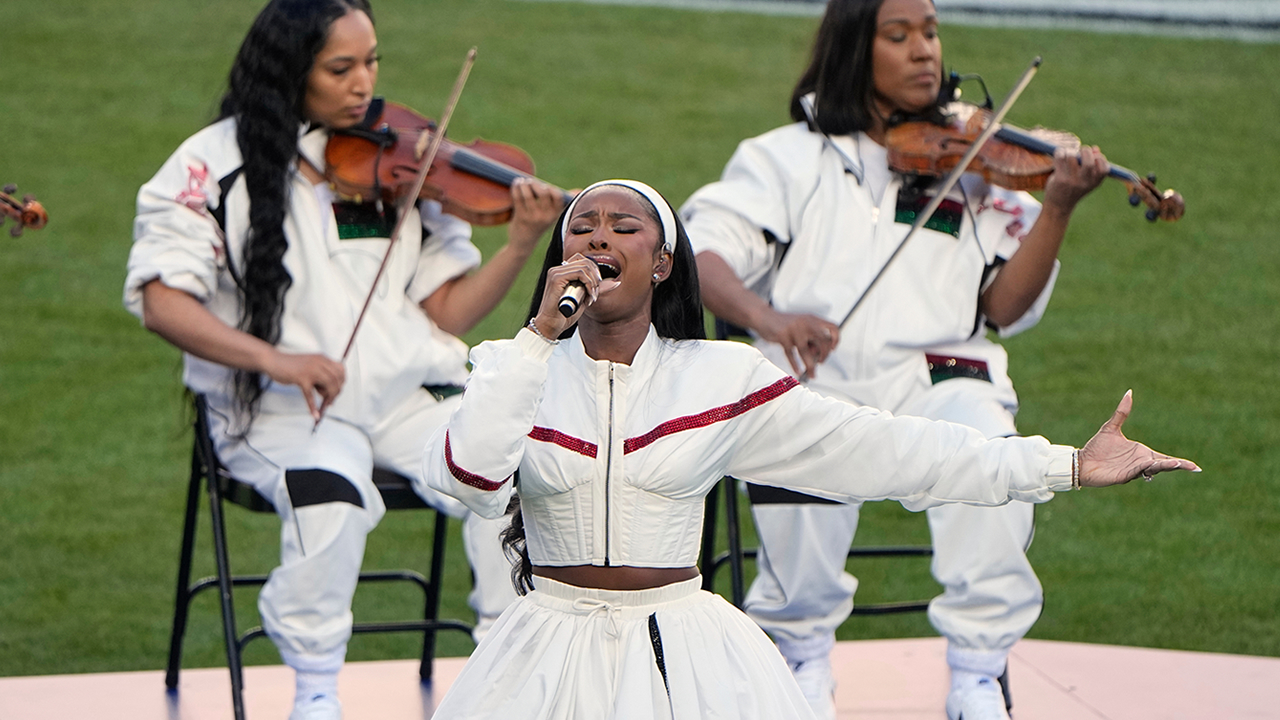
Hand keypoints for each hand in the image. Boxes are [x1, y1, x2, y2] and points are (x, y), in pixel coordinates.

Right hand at [263, 351, 344, 420]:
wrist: (273, 361)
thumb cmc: (291, 366)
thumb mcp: (310, 367)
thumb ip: (321, 377)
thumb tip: (330, 394)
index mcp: (322, 358)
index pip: (340, 370)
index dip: (341, 382)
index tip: (337, 390)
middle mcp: (318, 362)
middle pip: (336, 379)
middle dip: (336, 392)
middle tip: (331, 401)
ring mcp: (310, 370)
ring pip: (328, 385)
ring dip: (328, 398)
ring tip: (324, 405)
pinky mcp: (301, 378)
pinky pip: (310, 395)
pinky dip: (313, 407)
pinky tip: (315, 414)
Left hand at [508, 177, 566, 253]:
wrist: (524, 243)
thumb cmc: (539, 224)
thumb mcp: (552, 215)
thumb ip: (562, 202)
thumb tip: (579, 190)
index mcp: (555, 215)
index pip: (558, 197)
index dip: (551, 188)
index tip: (544, 186)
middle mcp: (545, 217)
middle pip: (543, 192)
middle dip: (536, 184)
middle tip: (530, 182)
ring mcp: (532, 217)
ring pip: (528, 194)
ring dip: (524, 185)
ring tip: (521, 181)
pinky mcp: (520, 217)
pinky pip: (518, 198)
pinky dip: (516, 188)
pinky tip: (516, 185)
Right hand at [533, 253, 604, 338]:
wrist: (550, 326)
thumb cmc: (564, 315)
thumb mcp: (584, 299)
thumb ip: (596, 289)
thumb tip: (616, 283)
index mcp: (561, 272)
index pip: (582, 260)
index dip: (594, 271)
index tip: (596, 287)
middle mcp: (557, 270)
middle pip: (585, 261)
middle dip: (596, 277)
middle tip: (595, 293)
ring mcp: (555, 272)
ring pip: (584, 266)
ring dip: (593, 282)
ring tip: (592, 297)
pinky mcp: (556, 278)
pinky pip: (579, 273)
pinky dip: (589, 283)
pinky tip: (589, 296)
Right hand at [754, 309, 839, 379]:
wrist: (763, 316)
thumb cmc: (784, 325)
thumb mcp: (801, 328)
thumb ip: (810, 339)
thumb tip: (818, 356)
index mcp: (813, 319)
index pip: (833, 327)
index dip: (836, 340)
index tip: (832, 349)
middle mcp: (806, 322)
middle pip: (823, 341)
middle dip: (824, 355)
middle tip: (821, 362)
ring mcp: (794, 329)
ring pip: (806, 351)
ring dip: (810, 366)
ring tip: (811, 375)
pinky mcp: (782, 336)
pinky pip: (791, 354)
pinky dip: (795, 364)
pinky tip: (798, 371)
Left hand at [1043, 145, 1109, 211]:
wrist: (1059, 205)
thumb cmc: (1074, 188)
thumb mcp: (1087, 179)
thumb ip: (1093, 164)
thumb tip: (1095, 148)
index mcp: (1095, 182)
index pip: (1104, 169)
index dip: (1100, 158)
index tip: (1094, 156)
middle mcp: (1085, 183)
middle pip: (1088, 162)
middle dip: (1085, 151)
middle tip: (1081, 151)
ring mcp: (1072, 182)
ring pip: (1072, 157)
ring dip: (1069, 151)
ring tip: (1067, 154)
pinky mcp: (1060, 179)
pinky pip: (1060, 158)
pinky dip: (1060, 152)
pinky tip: (1060, 154)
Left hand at [1078, 390, 1199, 487]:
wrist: (1082, 461)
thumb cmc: (1097, 447)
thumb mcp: (1111, 427)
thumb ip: (1122, 412)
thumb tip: (1129, 392)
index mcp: (1141, 453)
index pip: (1164, 458)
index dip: (1178, 462)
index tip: (1195, 466)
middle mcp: (1140, 463)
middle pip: (1163, 465)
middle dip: (1177, 465)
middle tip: (1193, 467)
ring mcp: (1133, 470)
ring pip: (1153, 468)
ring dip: (1165, 466)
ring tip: (1177, 464)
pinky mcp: (1124, 475)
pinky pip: (1137, 471)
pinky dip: (1147, 468)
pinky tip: (1153, 464)